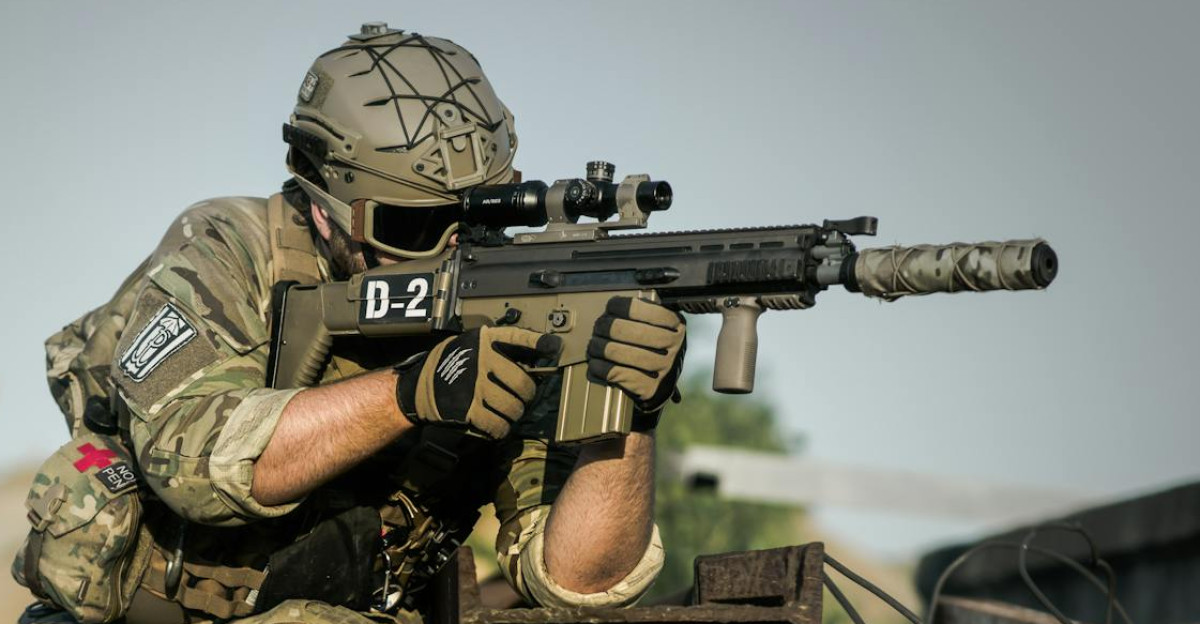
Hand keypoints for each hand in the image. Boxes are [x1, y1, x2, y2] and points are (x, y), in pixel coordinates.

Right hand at [395, 327, 561, 438]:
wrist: (416, 388)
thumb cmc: (450, 366)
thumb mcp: (470, 346)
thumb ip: (498, 350)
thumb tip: (534, 360)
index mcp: (484, 341)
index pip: (518, 337)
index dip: (539, 342)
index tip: (555, 347)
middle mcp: (482, 361)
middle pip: (524, 382)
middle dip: (528, 394)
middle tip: (523, 397)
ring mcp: (476, 386)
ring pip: (514, 407)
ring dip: (515, 414)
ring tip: (509, 412)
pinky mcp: (469, 410)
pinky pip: (499, 425)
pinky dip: (501, 429)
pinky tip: (497, 425)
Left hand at [586, 296, 685, 413]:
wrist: (663, 384)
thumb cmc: (655, 348)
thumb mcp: (658, 325)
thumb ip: (641, 313)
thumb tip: (612, 306)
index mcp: (674, 323)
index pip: (639, 308)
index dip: (618, 306)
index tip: (610, 309)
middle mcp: (672, 345)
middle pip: (625, 330)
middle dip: (604, 327)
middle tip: (598, 328)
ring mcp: (663, 367)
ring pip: (619, 352)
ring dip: (599, 348)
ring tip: (593, 346)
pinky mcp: (650, 388)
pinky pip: (617, 374)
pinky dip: (600, 368)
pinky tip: (595, 364)